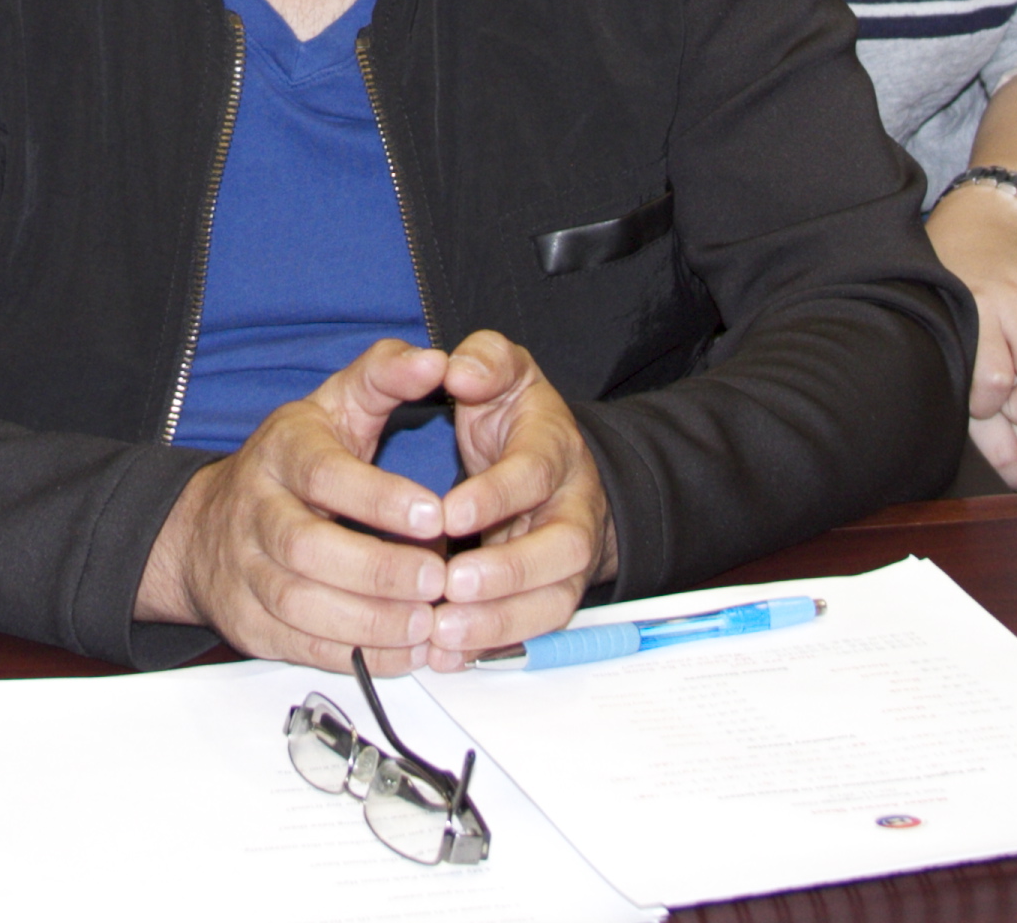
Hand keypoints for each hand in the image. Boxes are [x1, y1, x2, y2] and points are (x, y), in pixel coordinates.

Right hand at [138, 337, 458, 672]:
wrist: (206, 528)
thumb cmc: (295, 462)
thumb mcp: (335, 405)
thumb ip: (386, 377)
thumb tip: (437, 360)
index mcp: (281, 450)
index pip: (323, 474)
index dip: (377, 498)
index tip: (434, 515)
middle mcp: (255, 510)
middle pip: (306, 547)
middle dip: (377, 570)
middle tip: (439, 580)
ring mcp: (245, 571)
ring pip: (300, 603)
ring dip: (369, 621)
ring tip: (427, 624)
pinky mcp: (250, 623)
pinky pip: (300, 646)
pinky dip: (356, 655)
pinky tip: (405, 651)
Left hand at [426, 331, 612, 669]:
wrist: (549, 460)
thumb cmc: (516, 417)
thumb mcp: (502, 371)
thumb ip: (483, 360)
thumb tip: (460, 367)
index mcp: (556, 450)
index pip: (535, 473)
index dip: (496, 495)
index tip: (447, 514)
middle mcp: (573, 509)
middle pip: (562, 551)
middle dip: (508, 575)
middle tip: (450, 587)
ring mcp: (567, 560)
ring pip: (553, 602)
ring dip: (499, 622)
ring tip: (443, 633)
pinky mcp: (551, 596)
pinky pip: (532, 630)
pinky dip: (491, 646)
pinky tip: (447, 656)